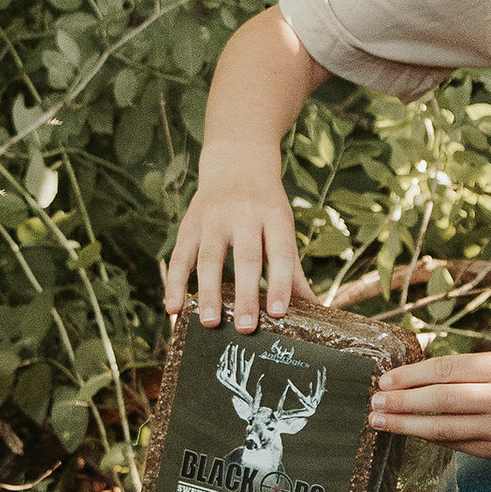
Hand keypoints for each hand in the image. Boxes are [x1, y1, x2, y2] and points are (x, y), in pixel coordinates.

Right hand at [163, 148, 315, 332]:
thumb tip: (317, 309)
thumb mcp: (284, 229)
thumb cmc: (266, 207)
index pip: (280, 253)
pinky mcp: (189, 224)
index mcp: (275, 218)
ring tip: (210, 323)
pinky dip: (175, 283)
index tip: (279, 313)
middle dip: (245, 294)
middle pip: (245, 258)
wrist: (237, 163)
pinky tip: (173, 308)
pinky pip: (180, 256)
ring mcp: (214, 219)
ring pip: (209, 258)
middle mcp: (244, 215)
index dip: (280, 283)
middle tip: (246, 328)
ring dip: (208, 293)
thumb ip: (293, 271)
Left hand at [368, 351, 490, 457]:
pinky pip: (457, 446)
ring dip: (407, 426)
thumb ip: (462, 370)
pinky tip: (412, 432)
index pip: (446, 370)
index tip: (384, 380)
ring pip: (445, 429)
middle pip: (442, 401)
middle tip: (374, 404)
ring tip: (381, 422)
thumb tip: (409, 379)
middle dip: (402, 403)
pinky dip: (431, 438)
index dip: (411, 376)